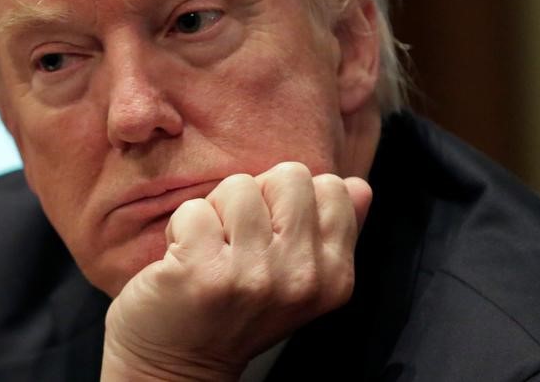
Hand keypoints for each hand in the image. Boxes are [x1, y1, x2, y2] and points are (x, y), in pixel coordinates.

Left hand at [101, 162, 371, 380]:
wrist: (181, 365)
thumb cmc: (237, 312)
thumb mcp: (299, 277)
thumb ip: (332, 228)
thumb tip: (359, 185)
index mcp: (334, 275)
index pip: (331, 188)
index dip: (291, 200)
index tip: (270, 233)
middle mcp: (302, 277)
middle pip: (289, 176)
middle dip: (257, 197)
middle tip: (238, 239)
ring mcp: (253, 275)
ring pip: (239, 186)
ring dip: (216, 212)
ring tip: (211, 249)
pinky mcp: (204, 272)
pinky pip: (194, 209)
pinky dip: (180, 228)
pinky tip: (184, 260)